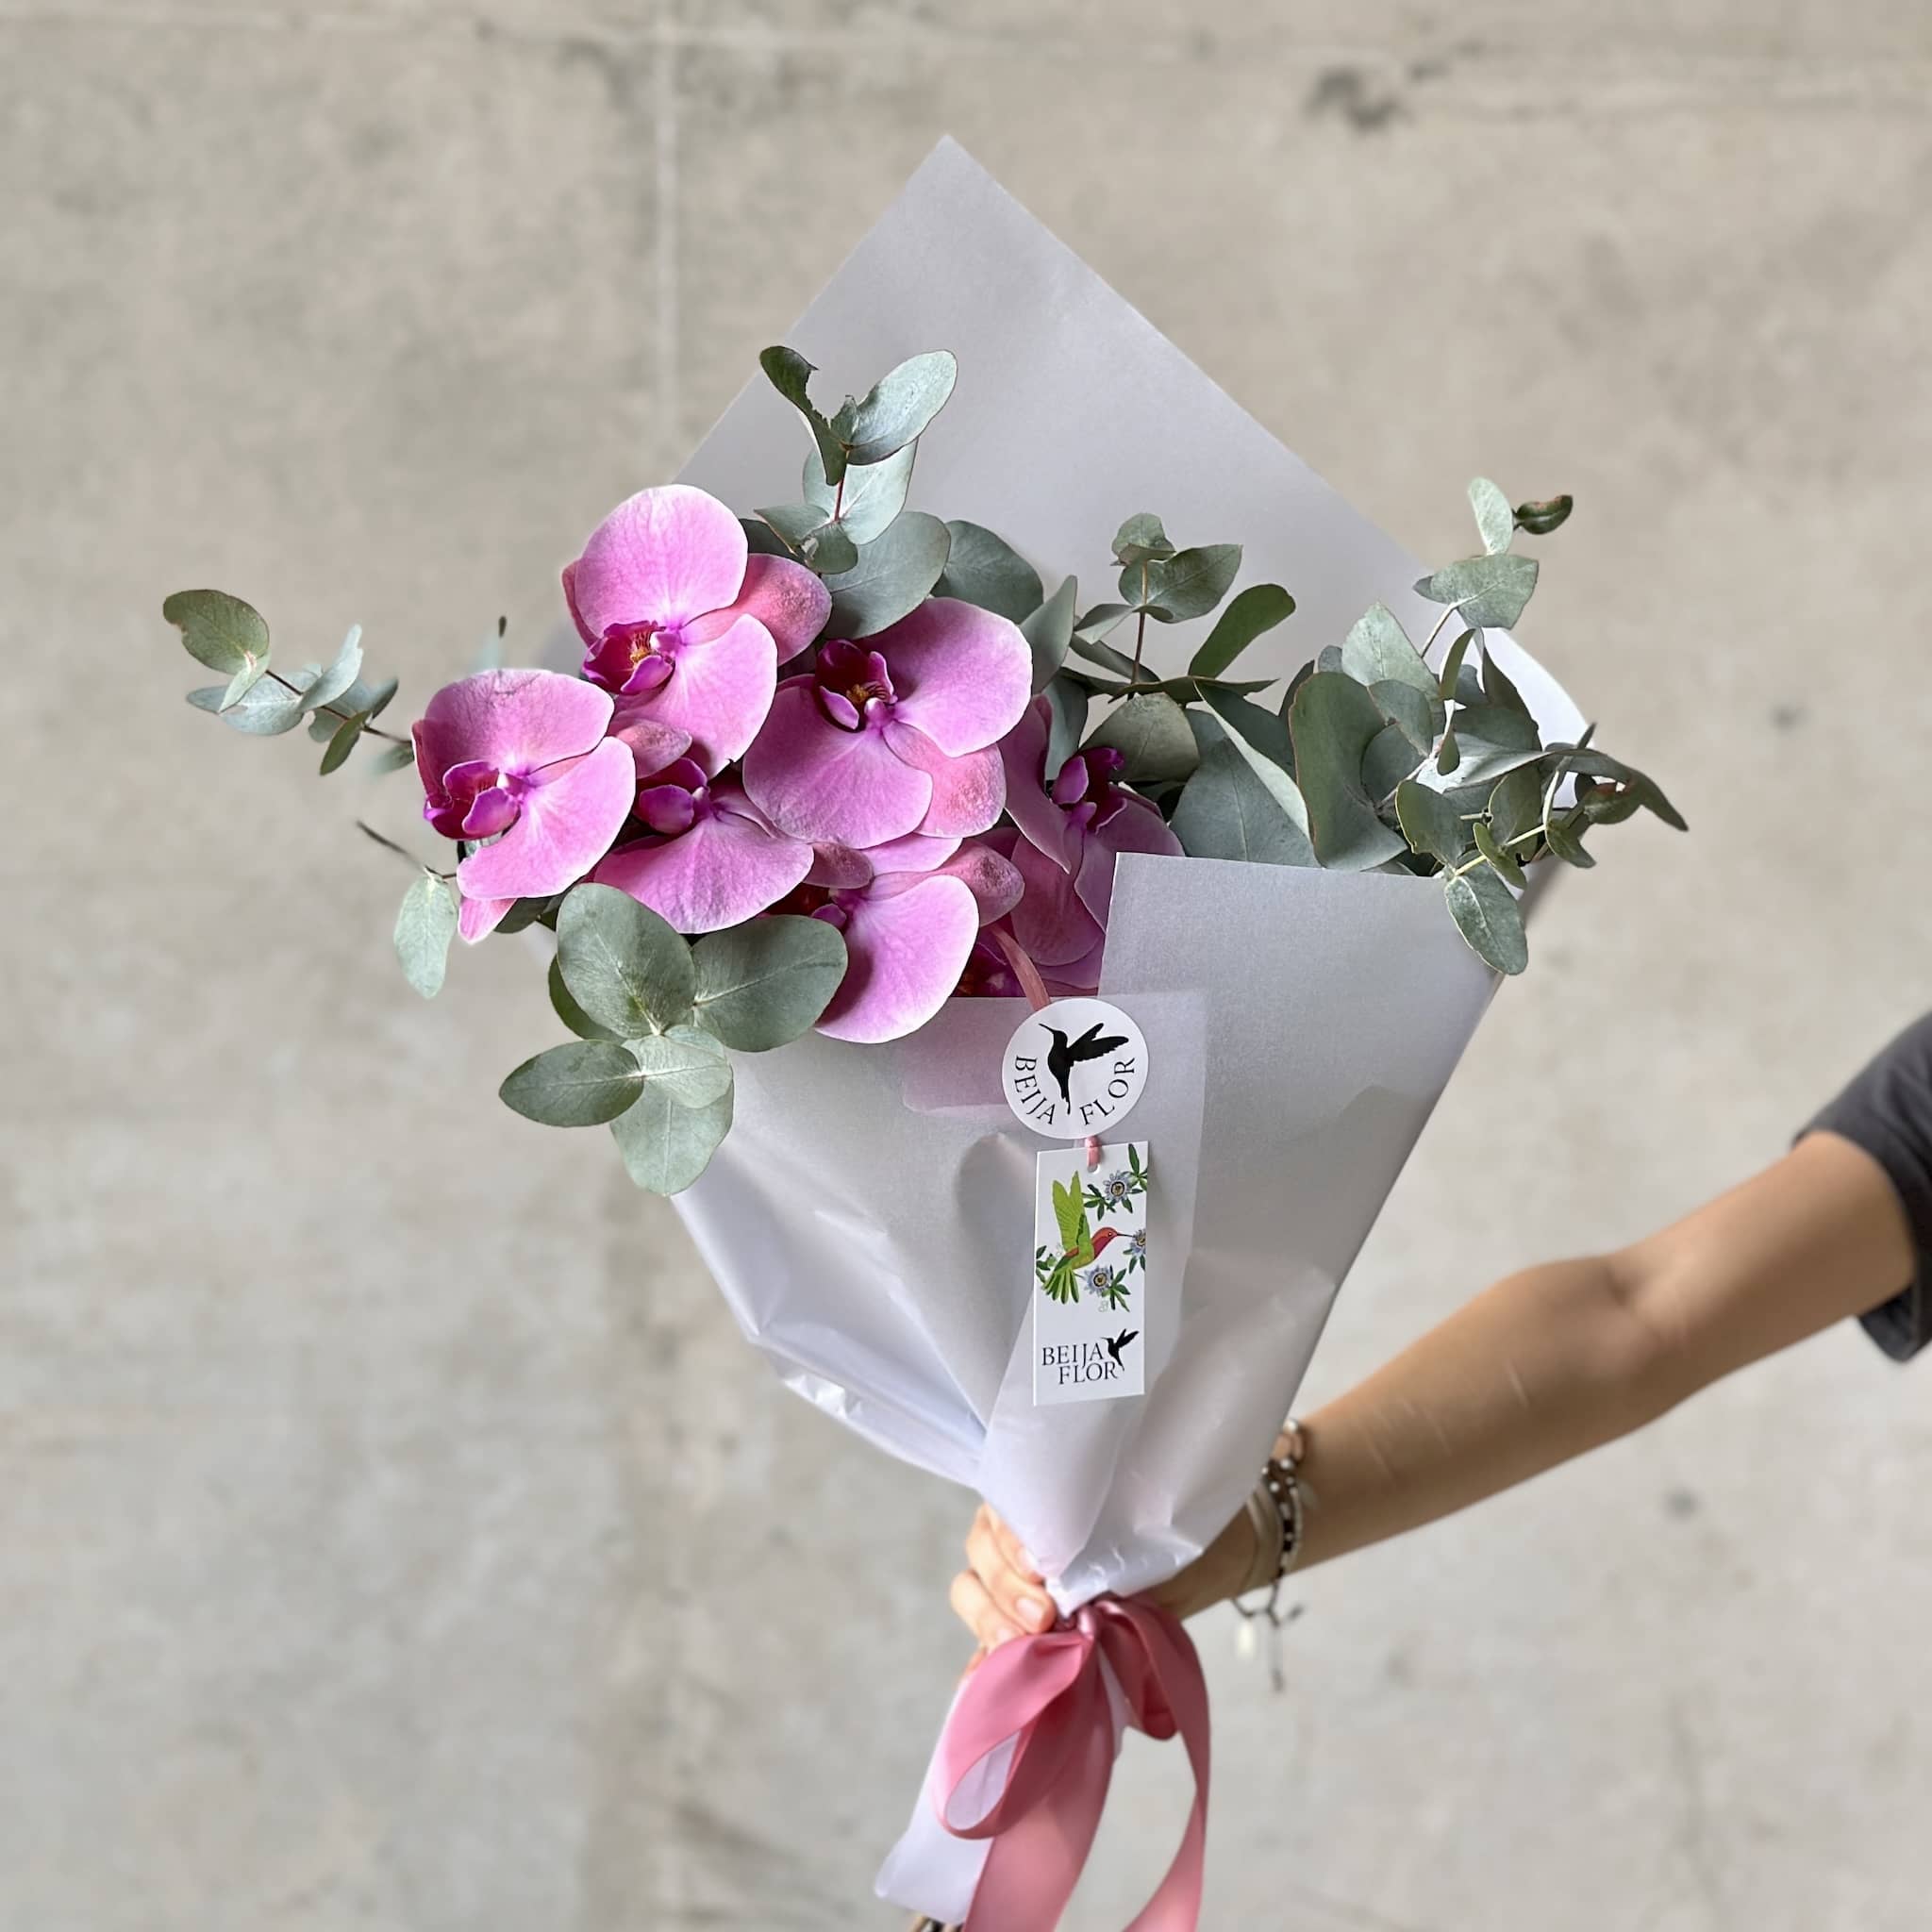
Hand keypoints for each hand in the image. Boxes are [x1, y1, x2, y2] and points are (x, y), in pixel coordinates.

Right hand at [949, 1499, 1260, 1655]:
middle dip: (1002, 1588)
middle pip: (978, 1558)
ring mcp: (1017, 1584)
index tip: (1043, 1568)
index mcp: (1039, 1499)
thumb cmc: (1174, 1531)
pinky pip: (986, 1644)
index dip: (1009, 1543)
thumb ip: (1102, 1556)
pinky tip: (978, 1685)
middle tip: (1044, 1615)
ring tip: (1025, 1644)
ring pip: (972, 1593)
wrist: (1214, 1556)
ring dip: (991, 1621)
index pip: (998, 1516)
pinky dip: (981, 1666)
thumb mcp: (1138, 1535)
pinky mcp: (1028, 1630)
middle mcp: (1018, 1536)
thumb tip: (1074, 1595)